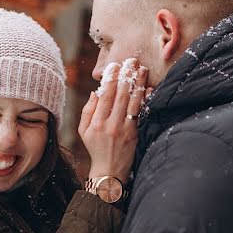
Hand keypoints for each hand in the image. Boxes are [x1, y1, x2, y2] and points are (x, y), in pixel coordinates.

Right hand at [79, 60, 148, 182]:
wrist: (109, 172)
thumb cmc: (95, 149)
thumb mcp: (84, 131)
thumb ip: (87, 111)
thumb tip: (96, 92)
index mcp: (96, 122)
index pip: (105, 95)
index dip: (111, 78)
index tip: (115, 66)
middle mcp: (110, 124)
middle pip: (120, 95)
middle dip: (126, 76)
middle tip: (132, 61)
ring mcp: (124, 129)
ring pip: (132, 102)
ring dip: (138, 84)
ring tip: (142, 70)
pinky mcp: (135, 134)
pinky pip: (141, 114)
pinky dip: (145, 100)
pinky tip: (149, 89)